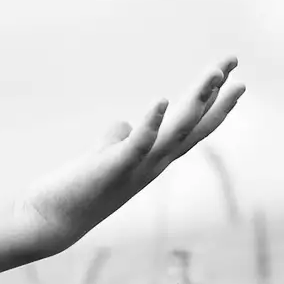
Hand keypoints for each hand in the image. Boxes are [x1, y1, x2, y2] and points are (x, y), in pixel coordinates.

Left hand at [17, 58, 244, 252]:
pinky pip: (138, 144)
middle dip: (217, 94)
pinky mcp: (114, 168)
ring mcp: (138, 168)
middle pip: (195, 126)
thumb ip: (116, 140)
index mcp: (153, 160)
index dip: (215, 105)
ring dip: (197, 101)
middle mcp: (154, 165)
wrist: (50, 221)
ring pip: (177, 132)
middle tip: (233, 61)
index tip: (233, 77)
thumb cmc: (76, 190)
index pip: (193, 129)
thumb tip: (124, 124)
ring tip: (213, 73)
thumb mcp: (104, 158)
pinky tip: (160, 100)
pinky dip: (151, 123)